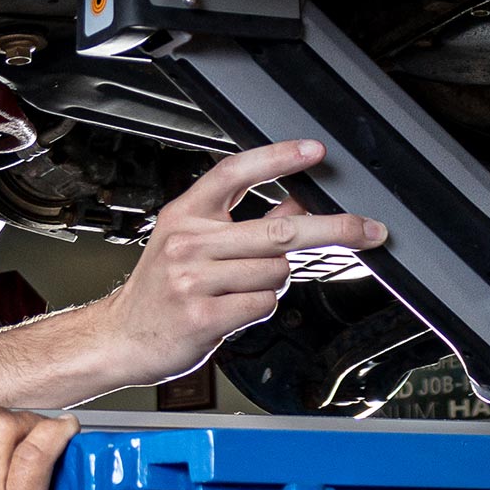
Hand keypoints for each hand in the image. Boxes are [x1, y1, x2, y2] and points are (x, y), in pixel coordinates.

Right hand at [105, 139, 386, 382]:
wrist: (122, 338)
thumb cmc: (158, 292)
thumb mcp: (190, 245)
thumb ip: (242, 223)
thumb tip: (298, 205)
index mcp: (184, 215)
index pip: (234, 172)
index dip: (278, 158)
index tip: (314, 151)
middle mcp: (187, 243)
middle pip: (278, 230)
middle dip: (334, 229)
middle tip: (368, 229)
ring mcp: (193, 280)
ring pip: (275, 273)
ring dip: (274, 283)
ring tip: (240, 290)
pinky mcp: (204, 316)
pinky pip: (263, 305)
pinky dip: (259, 308)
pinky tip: (232, 310)